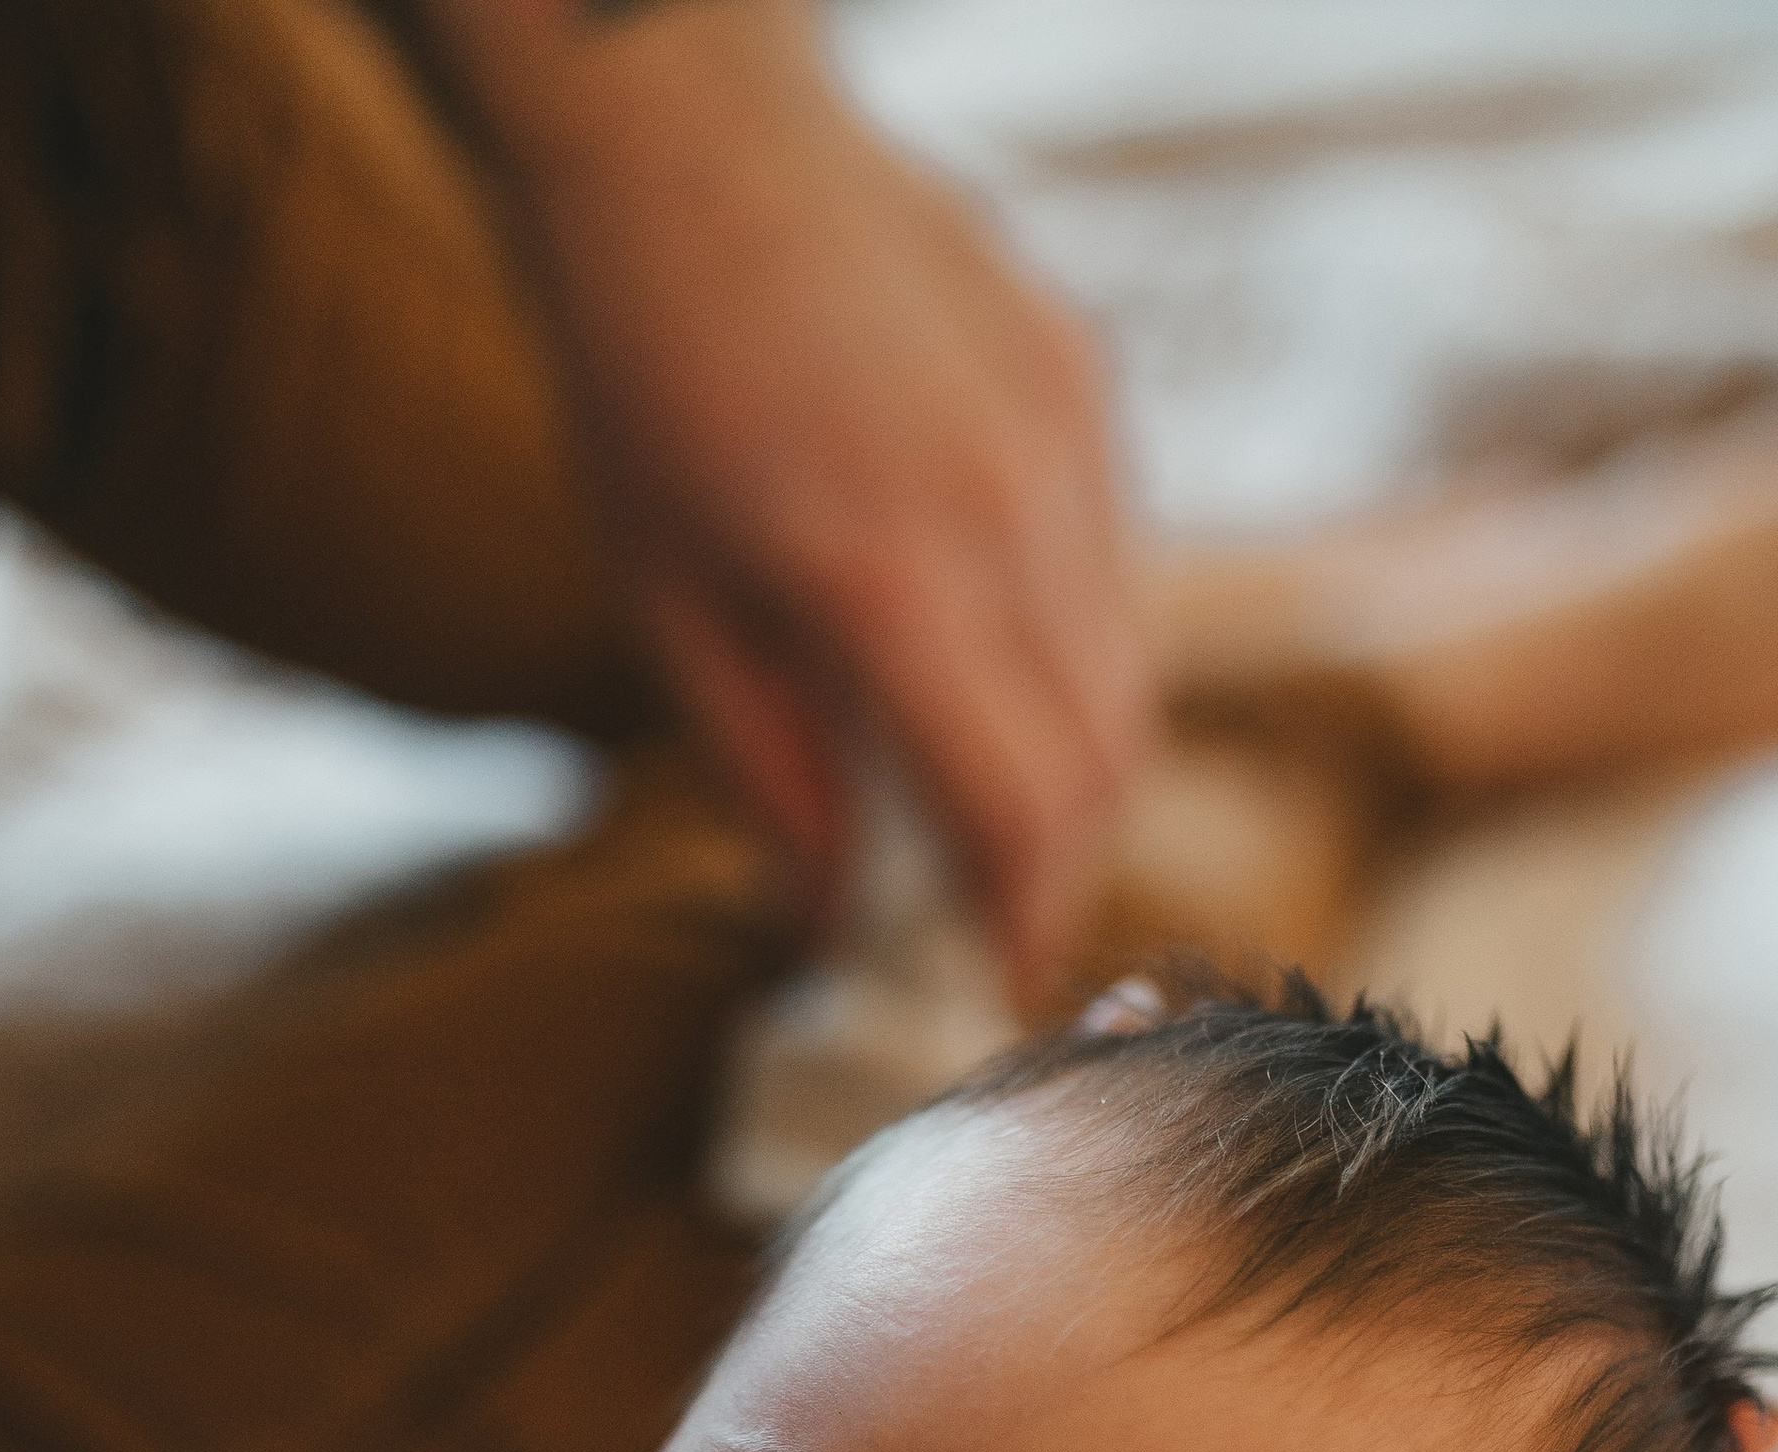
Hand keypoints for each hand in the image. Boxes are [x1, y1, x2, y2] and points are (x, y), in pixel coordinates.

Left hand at [448, 1, 1151, 989]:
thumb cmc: (649, 380)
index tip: (1004, 984)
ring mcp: (1066, 436)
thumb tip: (836, 924)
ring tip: (991, 798)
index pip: (1023, 814)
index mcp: (895, 589)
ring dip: (1077, 761)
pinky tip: (986, 646)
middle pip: (1102, 757)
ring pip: (1127, 665)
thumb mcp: (673, 614)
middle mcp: (1013, 514)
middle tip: (994, 915)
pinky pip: (1114, 560)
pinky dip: (1073, 642)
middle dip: (1060, 864)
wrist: (686, 140)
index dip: (1024, 923)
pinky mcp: (1083, 376)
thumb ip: (771, 781)